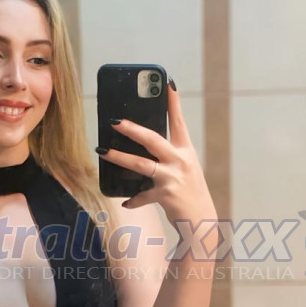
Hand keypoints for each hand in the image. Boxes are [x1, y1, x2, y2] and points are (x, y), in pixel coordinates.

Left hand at [99, 80, 215, 226]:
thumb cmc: (190, 193)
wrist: (202, 222)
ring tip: (103, 151)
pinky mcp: (166, 195)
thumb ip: (167, 158)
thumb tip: (140, 146)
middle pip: (152, 139)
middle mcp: (180, 161)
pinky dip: (133, 199)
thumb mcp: (184, 170)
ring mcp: (173, 178)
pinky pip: (143, 196)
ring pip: (141, 164)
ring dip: (119, 157)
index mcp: (186, 152)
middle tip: (114, 121)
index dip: (173, 103)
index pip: (179, 122)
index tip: (168, 84)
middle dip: (132, 128)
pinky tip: (124, 202)